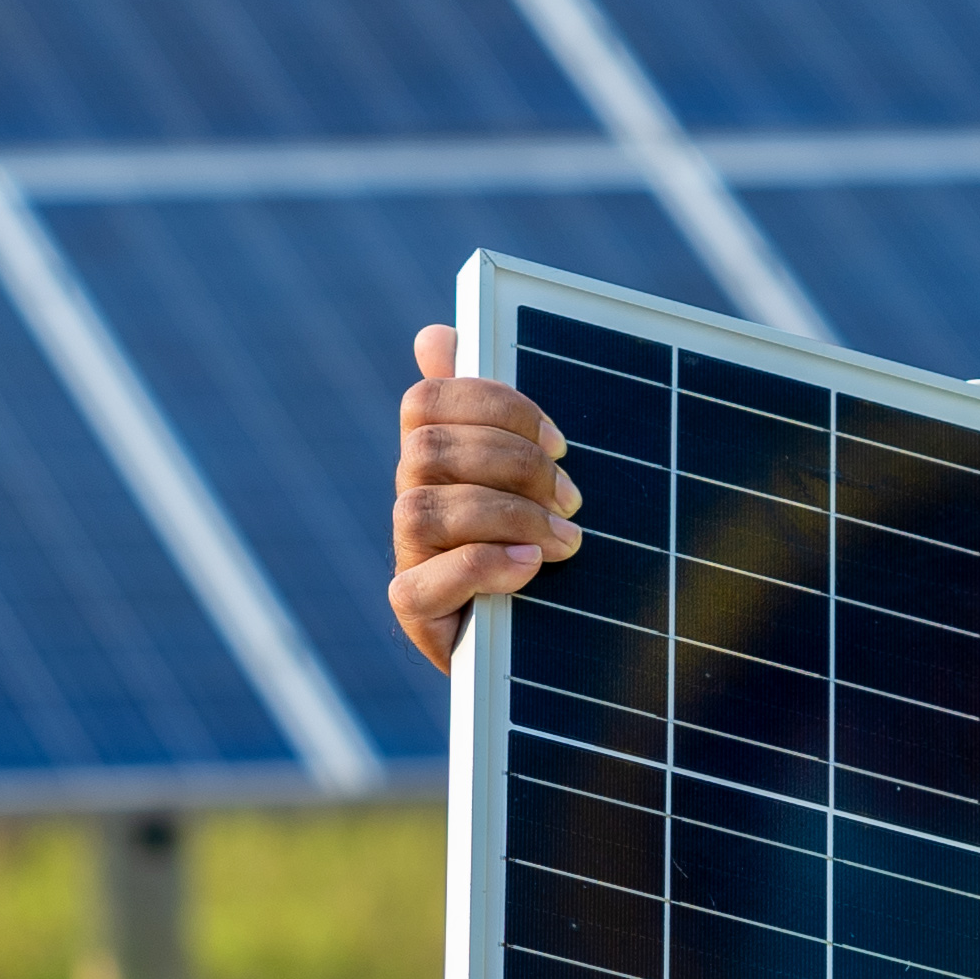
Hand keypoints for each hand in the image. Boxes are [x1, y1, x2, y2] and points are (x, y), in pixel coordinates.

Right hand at [388, 322, 584, 671]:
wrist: (542, 644)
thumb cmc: (538, 543)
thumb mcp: (529, 473)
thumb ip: (494, 409)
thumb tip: (435, 334)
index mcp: (434, 455)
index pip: (427, 399)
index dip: (495, 406)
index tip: (559, 440)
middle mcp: (411, 498)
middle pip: (427, 450)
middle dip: (512, 464)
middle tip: (572, 497)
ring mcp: (407, 554)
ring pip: (422, 509)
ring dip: (506, 517)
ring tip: (566, 541)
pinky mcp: (414, 609)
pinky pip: (426, 578)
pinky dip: (484, 565)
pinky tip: (530, 568)